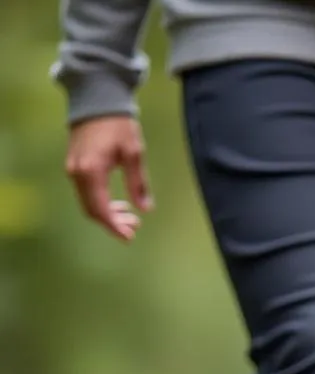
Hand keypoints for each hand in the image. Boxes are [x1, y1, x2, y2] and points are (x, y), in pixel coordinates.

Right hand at [65, 115, 152, 241]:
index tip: (129, 236)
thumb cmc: (118, 124)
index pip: (100, 209)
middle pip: (92, 210)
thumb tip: (145, 210)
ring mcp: (73, 168)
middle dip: (113, 223)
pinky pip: (86, 193)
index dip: (114, 226)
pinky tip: (119, 204)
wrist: (97, 99)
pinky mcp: (74, 165)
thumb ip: (138, 183)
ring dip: (108, 214)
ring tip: (131, 216)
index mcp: (91, 171)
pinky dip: (101, 202)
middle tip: (135, 226)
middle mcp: (77, 172)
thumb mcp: (134, 154)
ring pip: (88, 203)